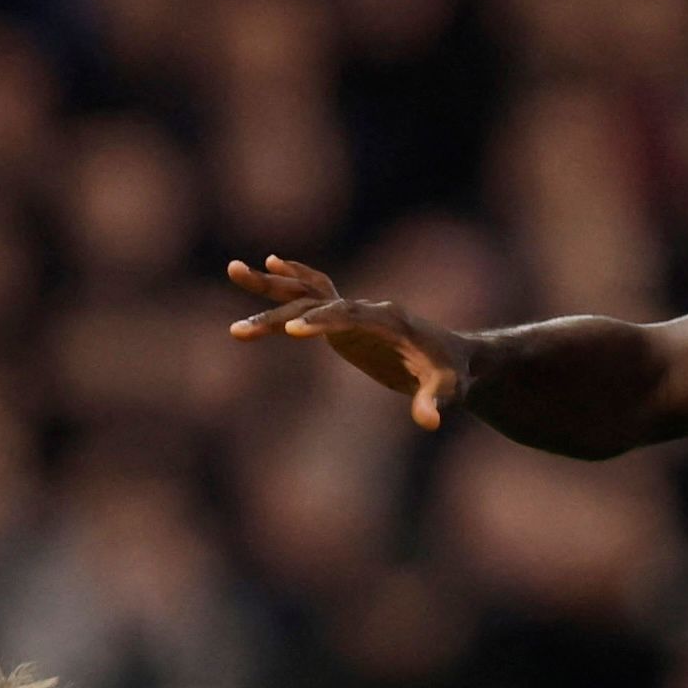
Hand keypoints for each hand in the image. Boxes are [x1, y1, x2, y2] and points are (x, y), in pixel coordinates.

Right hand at [226, 255, 467, 430]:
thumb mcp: (445, 389)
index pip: (349, 315)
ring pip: (308, 291)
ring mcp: (356, 311)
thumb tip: (429, 422)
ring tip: (232, 269)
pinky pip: (315, 295)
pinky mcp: (347, 319)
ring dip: (271, 283)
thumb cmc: (450, 374)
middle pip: (318, 298)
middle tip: (240, 307)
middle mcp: (368, 308)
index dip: (322, 321)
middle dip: (279, 301)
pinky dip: (292, 280)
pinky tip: (266, 265)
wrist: (455, 358)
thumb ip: (433, 402)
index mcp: (388, 319)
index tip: (293, 331)